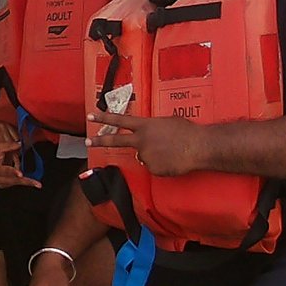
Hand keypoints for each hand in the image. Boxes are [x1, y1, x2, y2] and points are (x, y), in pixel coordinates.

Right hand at [0, 139, 39, 188]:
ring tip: (36, 183)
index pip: (4, 171)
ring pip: (14, 184)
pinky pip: (13, 183)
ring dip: (26, 183)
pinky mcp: (2, 184)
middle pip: (12, 181)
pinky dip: (21, 181)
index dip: (12, 172)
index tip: (20, 174)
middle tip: (37, 184)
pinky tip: (30, 181)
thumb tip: (20, 144)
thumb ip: (9, 146)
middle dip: (26, 182)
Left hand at [86, 111, 208, 175]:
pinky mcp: (152, 169)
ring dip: (154, 155)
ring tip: (170, 151)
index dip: (104, 118)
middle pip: (116, 140)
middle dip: (100, 141)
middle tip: (87, 142)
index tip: (91, 116)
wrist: (198, 146)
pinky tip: (172, 160)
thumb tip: (149, 135)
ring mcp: (145, 156)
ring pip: (143, 157)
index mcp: (144, 126)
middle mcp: (141, 141)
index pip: (119, 120)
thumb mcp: (166, 122)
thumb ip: (152, 128)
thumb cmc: (186, 131)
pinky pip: (153, 167)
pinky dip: (161, 165)